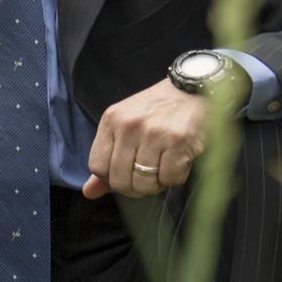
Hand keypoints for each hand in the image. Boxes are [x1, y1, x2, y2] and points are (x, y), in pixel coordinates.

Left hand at [81, 78, 209, 198]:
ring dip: (155, 184)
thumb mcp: (124, 126)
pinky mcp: (179, 141)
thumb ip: (106, 158)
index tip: (125, 172)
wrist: (192, 89)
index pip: (97, 167)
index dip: (111, 177)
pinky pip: (170, 179)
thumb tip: (89, 192)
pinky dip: (175, 178)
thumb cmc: (156, 111)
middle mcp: (129, 125)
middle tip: (145, 178)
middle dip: (133, 188)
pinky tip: (178, 162)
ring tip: (161, 169)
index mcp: (111, 120)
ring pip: (144, 183)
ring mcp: (154, 133)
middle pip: (119, 180)